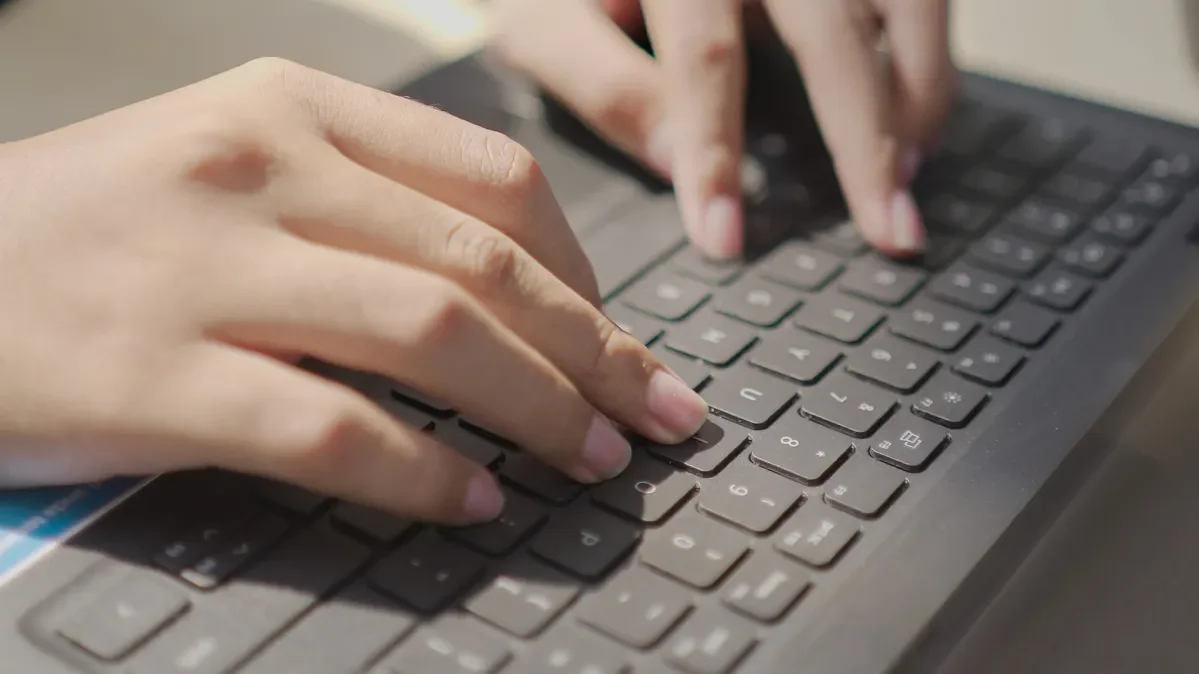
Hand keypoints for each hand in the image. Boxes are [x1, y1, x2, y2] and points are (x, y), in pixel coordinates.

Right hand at [0, 59, 707, 523]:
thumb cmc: (93, 227)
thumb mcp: (231, 165)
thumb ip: (363, 205)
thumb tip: (507, 295)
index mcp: (291, 107)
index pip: (495, 179)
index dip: (586, 270)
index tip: (620, 336)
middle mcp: (259, 168)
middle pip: (486, 264)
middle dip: (598, 351)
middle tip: (657, 414)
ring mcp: (204, 268)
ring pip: (432, 336)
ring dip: (539, 409)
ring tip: (591, 461)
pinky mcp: (154, 374)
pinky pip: (331, 428)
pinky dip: (423, 473)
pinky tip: (473, 501)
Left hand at [491, 0, 956, 257]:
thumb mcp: (544, 17)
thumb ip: (598, 79)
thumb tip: (672, 163)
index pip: (706, 59)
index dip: (718, 154)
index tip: (726, 241)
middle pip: (833, 33)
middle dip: (869, 142)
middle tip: (893, 232)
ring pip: (907, 2)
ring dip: (919, 96)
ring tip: (907, 182)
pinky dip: (928, 59)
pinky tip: (913, 120)